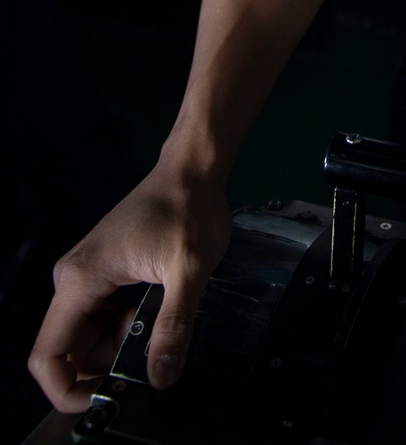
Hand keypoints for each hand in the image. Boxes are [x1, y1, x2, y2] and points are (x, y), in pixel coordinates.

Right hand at [28, 160, 231, 412]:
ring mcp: (85, 275)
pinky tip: (154, 303)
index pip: (48, 355)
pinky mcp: (101, 272)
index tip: (103, 399)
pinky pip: (102, 317)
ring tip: (158, 313)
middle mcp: (72, 279)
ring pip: (89, 336)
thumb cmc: (188, 209)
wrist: (192, 170)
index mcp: (80, 279)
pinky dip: (126, 324)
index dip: (66, 391)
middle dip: (107, 363)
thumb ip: (173, 327)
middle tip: (150, 343)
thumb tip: (161, 377)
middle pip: (71, 350)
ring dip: (121, 342)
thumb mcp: (188, 271)